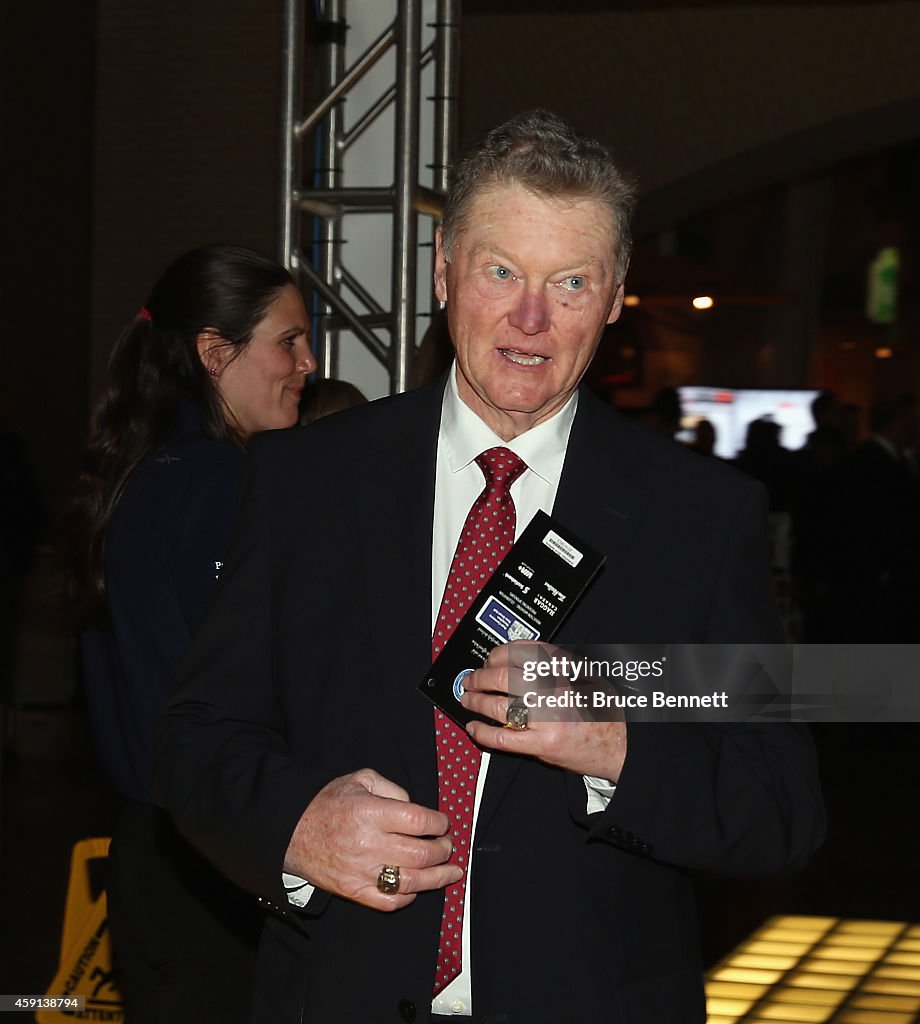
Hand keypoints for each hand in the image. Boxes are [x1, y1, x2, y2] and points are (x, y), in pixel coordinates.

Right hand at [283, 768, 462, 910]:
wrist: (292, 831)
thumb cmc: (327, 804)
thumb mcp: (360, 780)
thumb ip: (392, 788)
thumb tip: (414, 808)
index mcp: (370, 813)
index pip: (418, 820)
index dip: (438, 823)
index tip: (442, 823)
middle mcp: (369, 844)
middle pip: (421, 853)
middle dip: (443, 850)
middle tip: (448, 845)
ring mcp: (362, 872)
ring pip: (412, 881)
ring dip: (437, 877)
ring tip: (450, 871)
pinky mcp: (355, 892)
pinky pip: (391, 902)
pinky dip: (410, 896)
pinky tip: (418, 887)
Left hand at [460, 642, 627, 780]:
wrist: (622, 745)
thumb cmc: (603, 710)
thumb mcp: (584, 674)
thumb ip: (553, 664)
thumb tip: (514, 658)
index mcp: (564, 669)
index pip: (521, 652)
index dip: (498, 654)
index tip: (489, 658)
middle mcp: (555, 690)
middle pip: (503, 677)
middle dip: (480, 677)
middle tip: (470, 679)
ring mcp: (547, 719)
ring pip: (499, 705)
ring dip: (476, 701)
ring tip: (467, 699)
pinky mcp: (543, 745)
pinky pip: (504, 738)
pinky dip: (483, 732)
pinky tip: (475, 727)